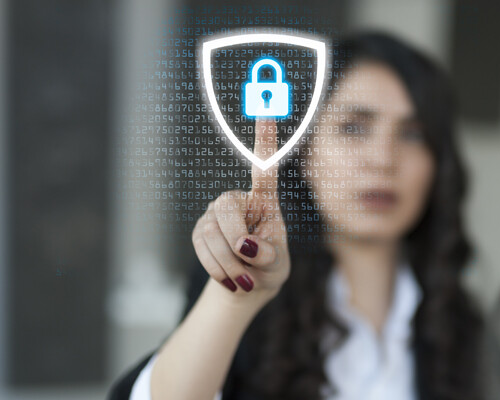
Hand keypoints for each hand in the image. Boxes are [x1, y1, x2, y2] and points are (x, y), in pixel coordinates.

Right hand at [191, 120, 289, 310]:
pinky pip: (202, 248)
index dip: (265, 139)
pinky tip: (230, 280)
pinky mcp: (200, 231)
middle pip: (226, 209)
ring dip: (229, 264)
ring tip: (244, 279)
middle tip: (248, 267)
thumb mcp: (277, 263)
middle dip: (236, 243)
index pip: (264, 167)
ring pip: (211, 234)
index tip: (267, 109)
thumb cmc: (269, 268)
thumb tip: (244, 246)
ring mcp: (215, 214)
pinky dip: (217, 269)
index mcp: (264, 200)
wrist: (248, 287)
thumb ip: (267, 253)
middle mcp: (237, 200)